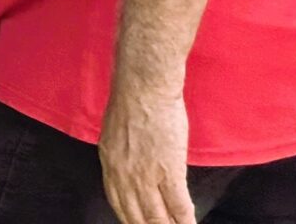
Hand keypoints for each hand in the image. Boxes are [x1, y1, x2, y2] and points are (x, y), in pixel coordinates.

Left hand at [100, 82, 195, 223]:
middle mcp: (123, 175)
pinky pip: (178, 206)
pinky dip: (185, 220)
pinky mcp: (168, 171)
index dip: (130, 219)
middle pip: (136, 217)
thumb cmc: (133, 98)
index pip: (118, 203)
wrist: (144, 85)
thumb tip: (131, 163)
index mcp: (109, 162)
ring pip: (157, 218)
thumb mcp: (116, 130)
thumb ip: (122, 152)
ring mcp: (145, 175)